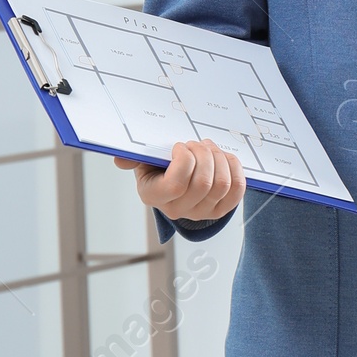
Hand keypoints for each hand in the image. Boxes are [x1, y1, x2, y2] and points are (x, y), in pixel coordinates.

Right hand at [115, 139, 244, 222]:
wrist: (175, 183)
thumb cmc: (159, 167)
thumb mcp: (144, 160)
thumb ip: (134, 157)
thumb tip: (121, 160)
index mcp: (154, 196)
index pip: (176, 184)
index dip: (184, 160)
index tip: (180, 146)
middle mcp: (178, 210)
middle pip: (203, 183)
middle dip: (204, 155)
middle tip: (197, 144)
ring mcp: (201, 213)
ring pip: (222, 185)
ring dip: (219, 159)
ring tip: (210, 149)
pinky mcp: (220, 210)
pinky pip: (236, 190)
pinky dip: (235, 169)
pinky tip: (225, 159)